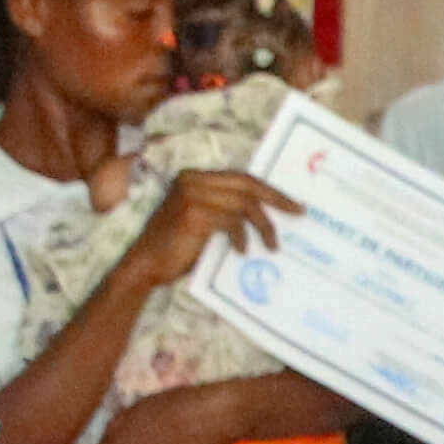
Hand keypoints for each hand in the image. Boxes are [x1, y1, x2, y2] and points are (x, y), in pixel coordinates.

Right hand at [118, 169, 298, 298]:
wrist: (146, 266)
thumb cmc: (177, 249)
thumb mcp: (205, 222)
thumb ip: (227, 210)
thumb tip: (267, 212)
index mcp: (195, 177)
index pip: (242, 178)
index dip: (270, 190)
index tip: (293, 204)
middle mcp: (192, 180)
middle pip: (247, 185)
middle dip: (276, 199)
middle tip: (297, 213)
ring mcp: (191, 194)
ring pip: (243, 204)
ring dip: (263, 225)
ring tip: (271, 245)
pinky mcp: (193, 213)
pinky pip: (231, 221)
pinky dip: (241, 237)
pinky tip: (242, 251)